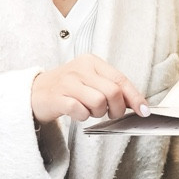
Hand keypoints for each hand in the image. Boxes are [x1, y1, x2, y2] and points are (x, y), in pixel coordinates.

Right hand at [31, 55, 150, 124]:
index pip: (120, 79)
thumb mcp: (90, 81)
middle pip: (112, 92)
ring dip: (97, 113)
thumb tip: (137, 103)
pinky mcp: (57, 97)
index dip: (135, 96)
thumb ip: (112, 87)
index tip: (144, 110)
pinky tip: (77, 113)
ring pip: (98, 102)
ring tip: (88, 111)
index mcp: (92, 62)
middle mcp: (80, 69)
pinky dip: (82, 116)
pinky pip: (80, 111)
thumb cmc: (67, 88)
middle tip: (109, 114)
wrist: (34, 92)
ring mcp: (67, 82)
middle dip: (116, 109)